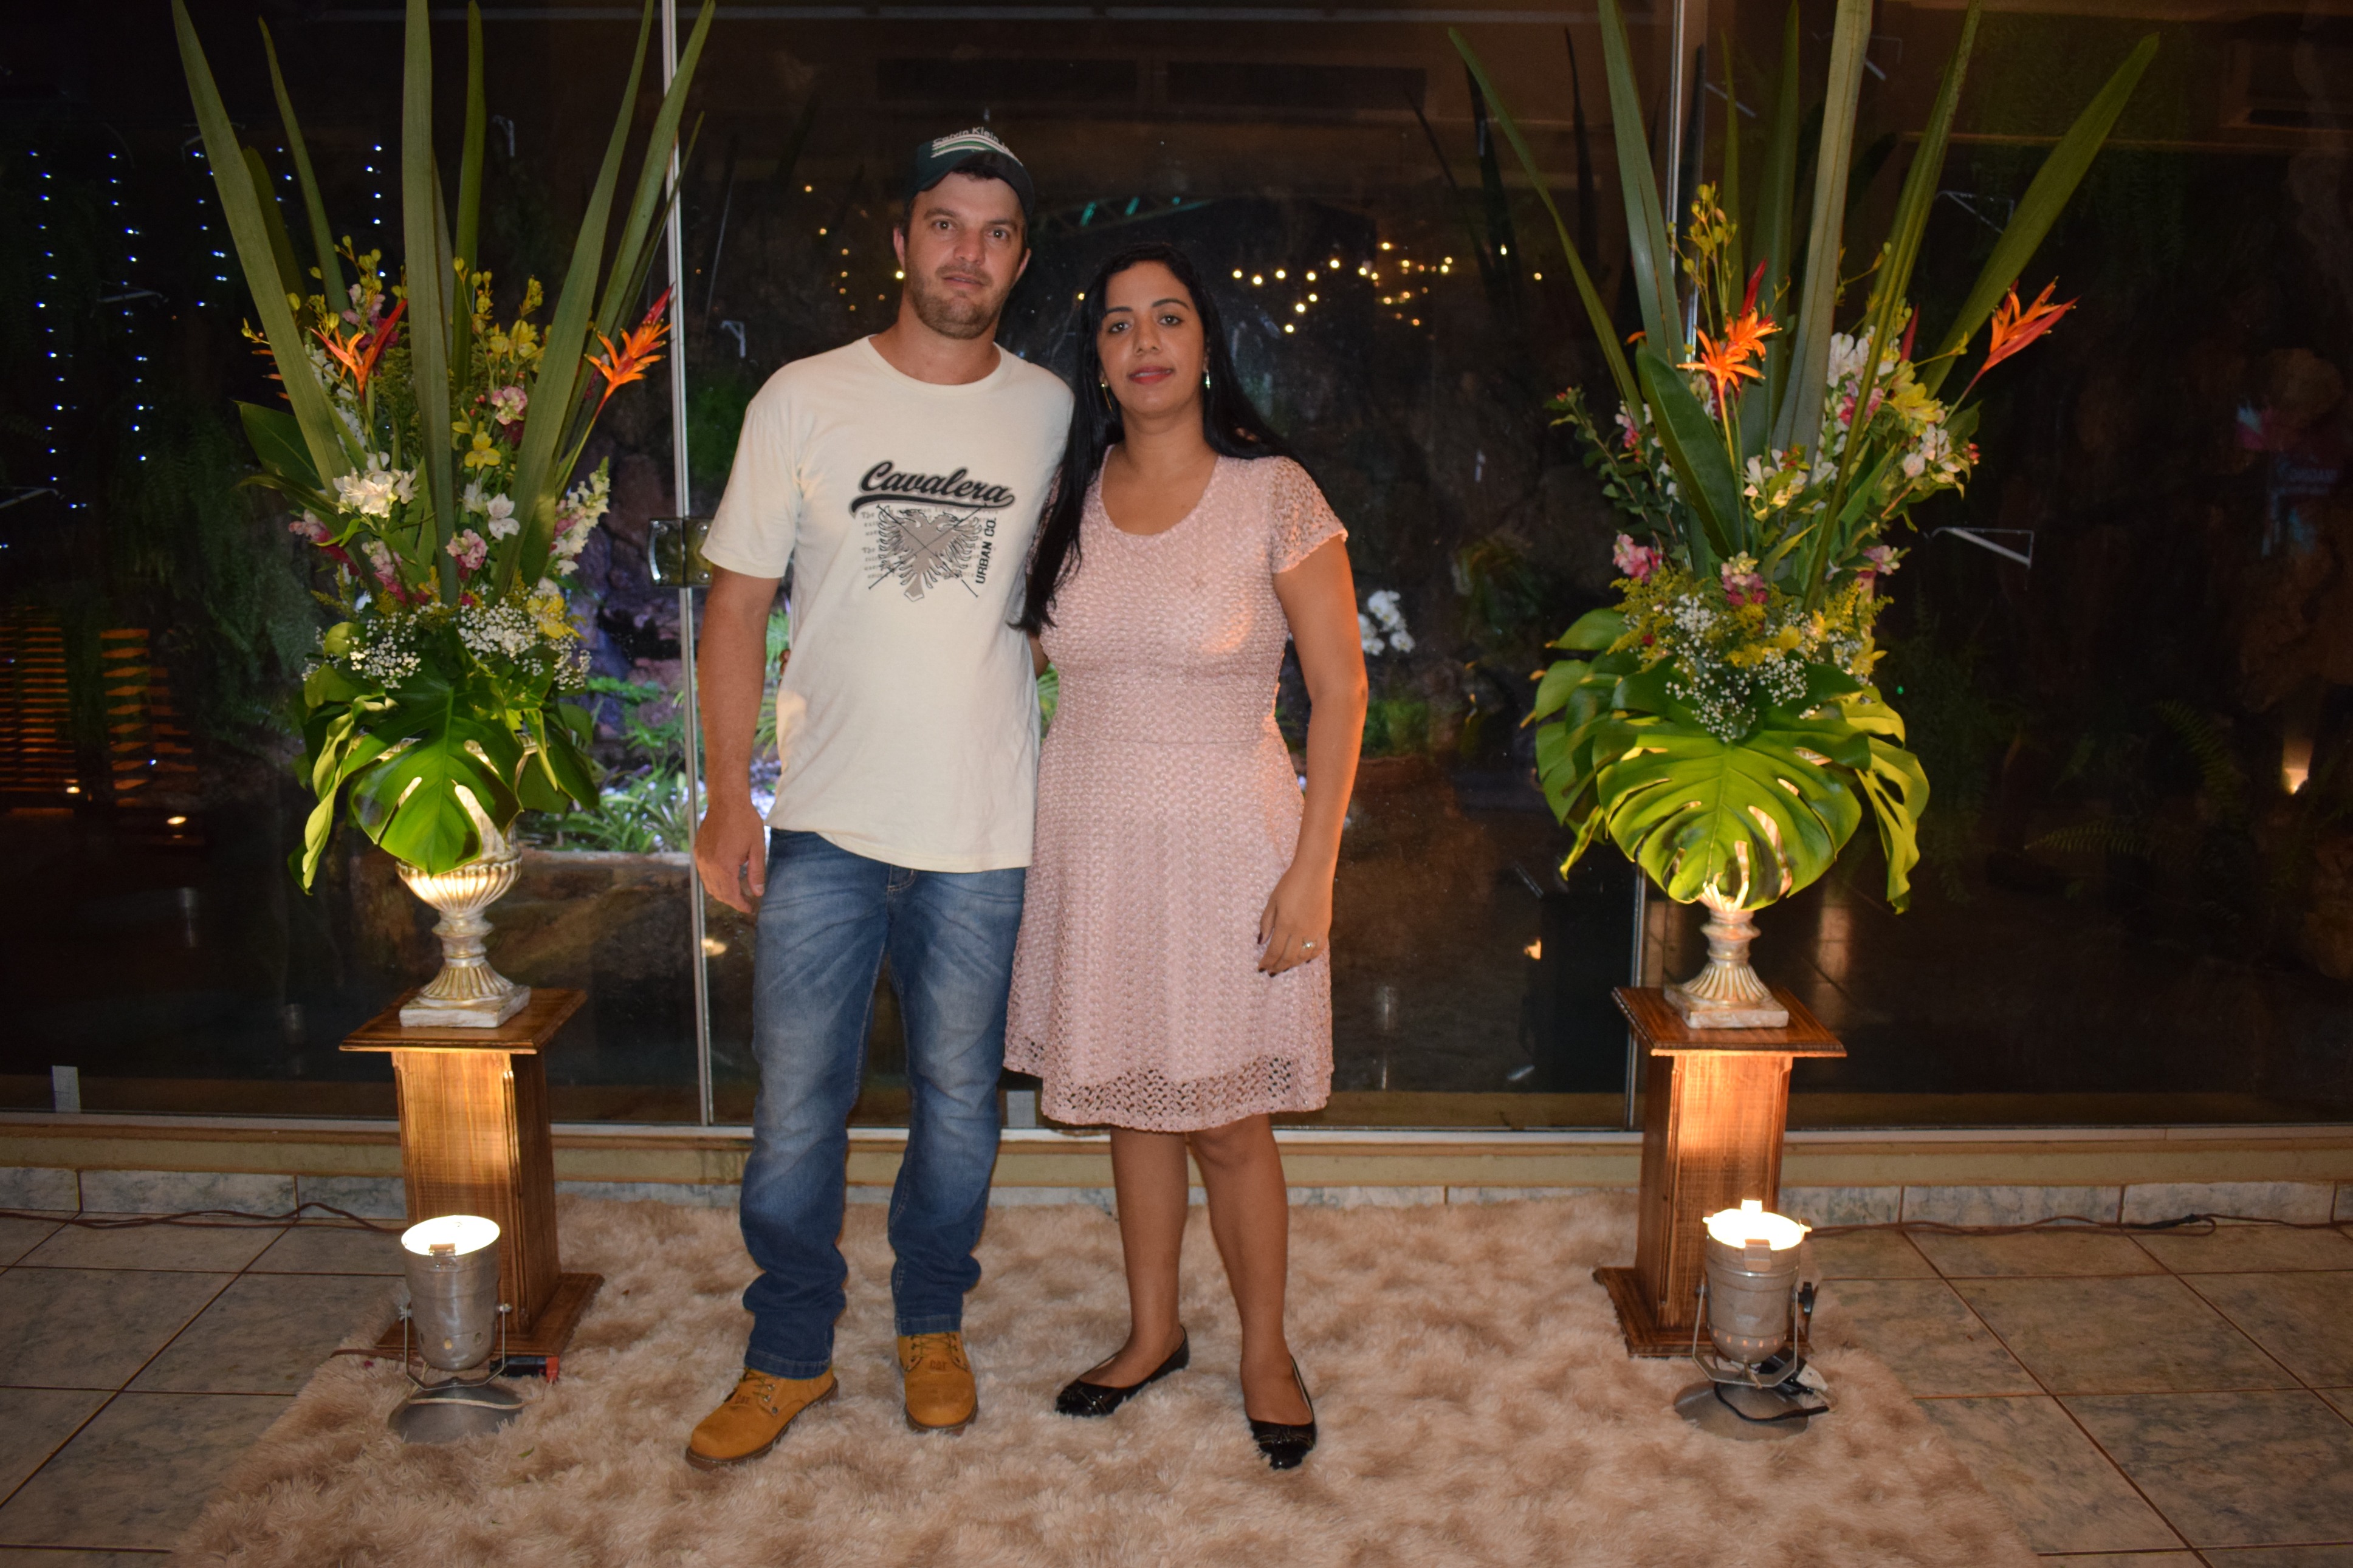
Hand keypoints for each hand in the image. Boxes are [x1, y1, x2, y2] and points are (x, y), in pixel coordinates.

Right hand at [695, 795, 768, 913]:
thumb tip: (757, 893)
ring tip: (738, 891)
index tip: (749, 909)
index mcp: (723, 866)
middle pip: (718, 893)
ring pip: (709, 885)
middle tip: (746, 902)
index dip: (740, 905)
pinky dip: (714, 880)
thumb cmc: (744, 821)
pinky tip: (727, 877)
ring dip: (722, 892)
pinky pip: (704, 873)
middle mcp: (708, 864)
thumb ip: (756, 873)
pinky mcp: (698, 851)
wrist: (726, 801)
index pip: (730, 895)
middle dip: (732, 901)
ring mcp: (701, 858)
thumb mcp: (757, 848)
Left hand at [1257, 860, 1332, 974]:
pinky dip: (1310, 957)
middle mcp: (1301, 931)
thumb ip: (1266, 922)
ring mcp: (1315, 930)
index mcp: (1285, 924)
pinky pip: (1318, 949)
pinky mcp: (1325, 927)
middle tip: (1271, 971)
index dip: (1267, 962)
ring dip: (1292, 964)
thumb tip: (1261, 941)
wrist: (1314, 871)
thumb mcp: (1272, 901)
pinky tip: (1303, 959)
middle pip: (1288, 957)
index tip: (1261, 967)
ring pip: (1303, 956)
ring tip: (1284, 966)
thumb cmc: (1290, 883)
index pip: (1274, 951)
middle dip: (1278, 966)